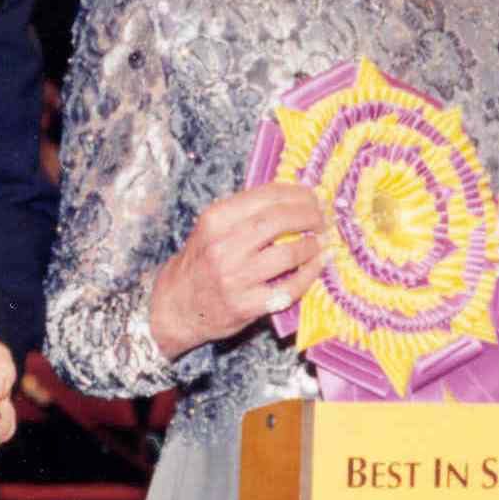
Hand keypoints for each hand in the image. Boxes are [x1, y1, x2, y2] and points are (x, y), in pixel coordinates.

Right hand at [148, 182, 323, 360]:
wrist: (176, 305)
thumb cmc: (200, 263)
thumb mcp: (212, 228)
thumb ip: (245, 213)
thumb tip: (293, 197)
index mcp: (215, 220)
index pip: (265, 197)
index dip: (296, 194)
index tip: (312, 196)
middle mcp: (223, 246)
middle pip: (278, 221)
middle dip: (308, 216)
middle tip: (322, 217)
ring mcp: (235, 278)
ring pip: (287, 255)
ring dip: (312, 245)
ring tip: (322, 240)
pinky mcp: (246, 305)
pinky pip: (289, 288)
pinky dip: (310, 274)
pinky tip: (318, 264)